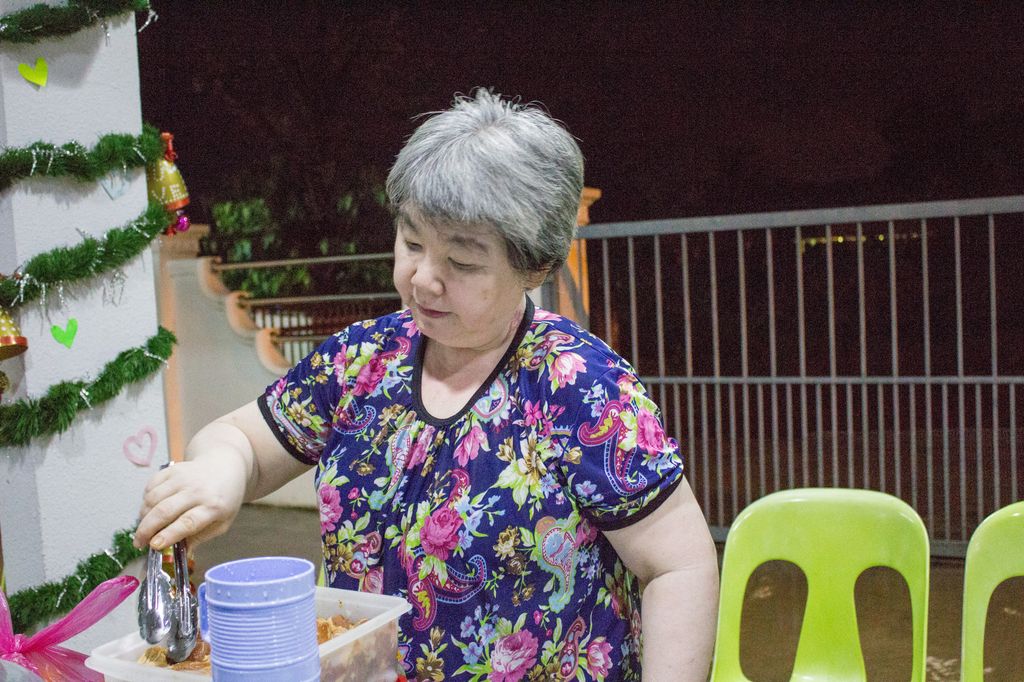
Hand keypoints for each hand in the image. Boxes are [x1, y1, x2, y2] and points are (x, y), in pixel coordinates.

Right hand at [134, 453, 248, 550]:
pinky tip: (150, 508)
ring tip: (144, 527)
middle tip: (139, 543)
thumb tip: (178, 555)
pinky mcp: (173, 469)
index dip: (168, 534)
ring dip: (143, 516)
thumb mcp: (221, 523)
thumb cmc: (224, 499)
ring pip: (153, 498)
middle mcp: (197, 490)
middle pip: (165, 511)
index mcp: (213, 506)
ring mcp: (184, 477)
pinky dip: (145, 500)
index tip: (154, 545)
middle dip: (147, 530)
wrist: (225, 467)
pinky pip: (151, 485)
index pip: (188, 522)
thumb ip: (199, 538)